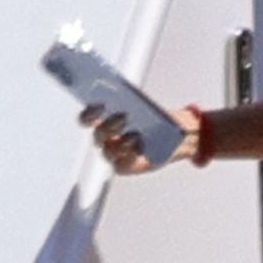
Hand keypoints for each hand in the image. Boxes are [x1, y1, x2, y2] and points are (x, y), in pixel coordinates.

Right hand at [77, 103, 199, 174]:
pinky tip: (137, 151)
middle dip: (108, 126)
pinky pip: (119, 166)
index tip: (99, 105)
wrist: (176, 137)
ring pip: (107, 152)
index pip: (87, 118)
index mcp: (105, 120)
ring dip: (120, 143)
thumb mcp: (145, 106)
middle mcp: (107, 138)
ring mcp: (115, 154)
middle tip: (123, 117)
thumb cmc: (156, 119)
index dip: (89, 113)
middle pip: (98, 135)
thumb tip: (125, 96)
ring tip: (135, 135)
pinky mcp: (125, 166)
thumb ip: (131, 101)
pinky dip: (127, 158)